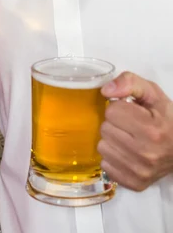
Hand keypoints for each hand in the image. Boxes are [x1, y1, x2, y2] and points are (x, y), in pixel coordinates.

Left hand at [99, 71, 172, 190]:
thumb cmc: (165, 118)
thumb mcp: (152, 93)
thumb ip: (129, 83)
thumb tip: (105, 90)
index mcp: (152, 129)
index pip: (111, 111)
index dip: (119, 108)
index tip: (131, 111)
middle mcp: (147, 153)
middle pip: (105, 129)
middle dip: (114, 123)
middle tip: (129, 125)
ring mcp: (140, 172)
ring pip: (102, 147)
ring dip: (112, 140)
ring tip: (128, 138)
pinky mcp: (135, 184)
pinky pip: (105, 165)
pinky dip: (113, 157)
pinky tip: (126, 153)